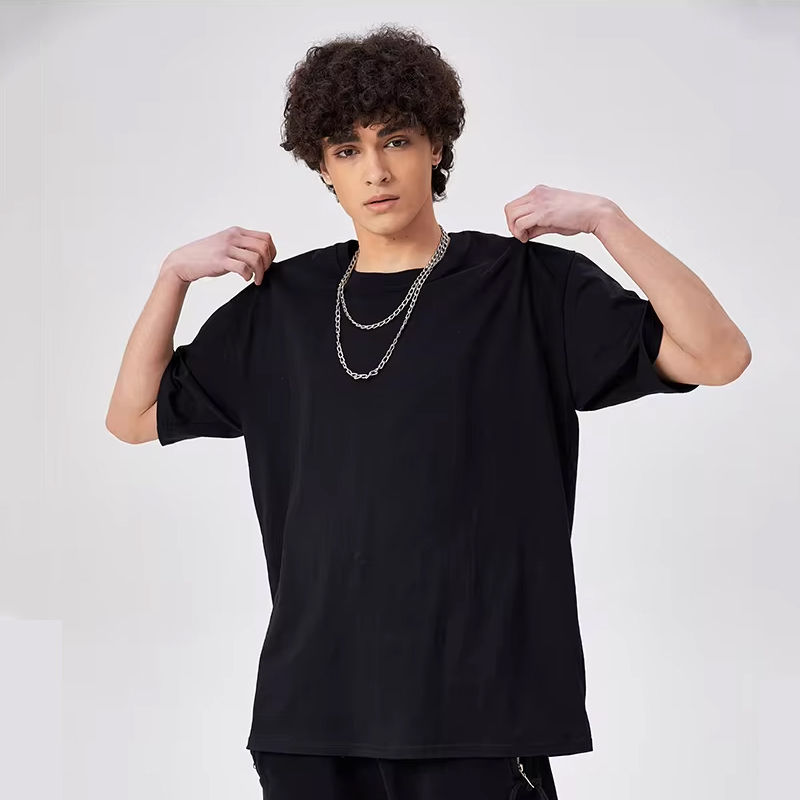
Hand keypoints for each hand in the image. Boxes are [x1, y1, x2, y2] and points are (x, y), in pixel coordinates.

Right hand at [161, 226, 276, 284]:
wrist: (183, 261)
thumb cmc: (206, 256)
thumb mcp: (226, 244)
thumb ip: (242, 246)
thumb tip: (262, 256)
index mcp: (236, 232)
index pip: (266, 237)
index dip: (271, 252)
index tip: (267, 264)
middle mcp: (233, 237)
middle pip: (264, 247)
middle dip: (267, 263)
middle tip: (262, 274)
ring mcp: (226, 248)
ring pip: (256, 258)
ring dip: (260, 272)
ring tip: (256, 279)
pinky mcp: (220, 260)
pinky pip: (244, 268)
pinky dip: (249, 276)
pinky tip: (246, 279)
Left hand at [504, 185, 611, 241]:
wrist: (595, 212)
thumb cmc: (580, 214)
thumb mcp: (553, 216)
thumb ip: (538, 223)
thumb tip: (526, 232)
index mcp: (540, 192)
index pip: (516, 204)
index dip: (515, 219)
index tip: (523, 230)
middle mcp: (537, 194)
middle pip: (509, 209)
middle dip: (511, 224)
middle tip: (521, 235)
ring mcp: (539, 202)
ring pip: (511, 215)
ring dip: (514, 229)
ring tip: (525, 237)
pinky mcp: (542, 213)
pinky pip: (520, 223)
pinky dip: (520, 233)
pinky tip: (527, 238)